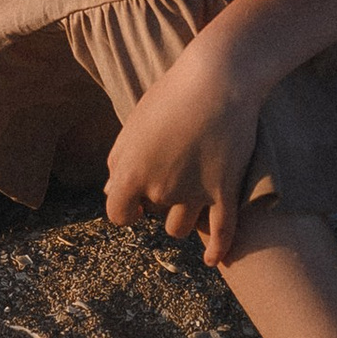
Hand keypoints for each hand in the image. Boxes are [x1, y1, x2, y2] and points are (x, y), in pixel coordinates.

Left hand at [104, 30, 262, 267]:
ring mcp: (194, 194)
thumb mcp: (135, 123)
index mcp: (132, 172)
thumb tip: (112, 191)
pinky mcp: (225, 192)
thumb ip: (120, 160)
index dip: (127, 209)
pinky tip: (214, 259)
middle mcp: (160, 189)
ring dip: (182, 217)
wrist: (217, 78)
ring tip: (190, 200)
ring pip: (180, 228)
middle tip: (173, 173)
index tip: (136, 203)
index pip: (118, 214)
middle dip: (159, 201)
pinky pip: (221, 234)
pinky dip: (218, 250)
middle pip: (154, 215)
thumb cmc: (171, 94)